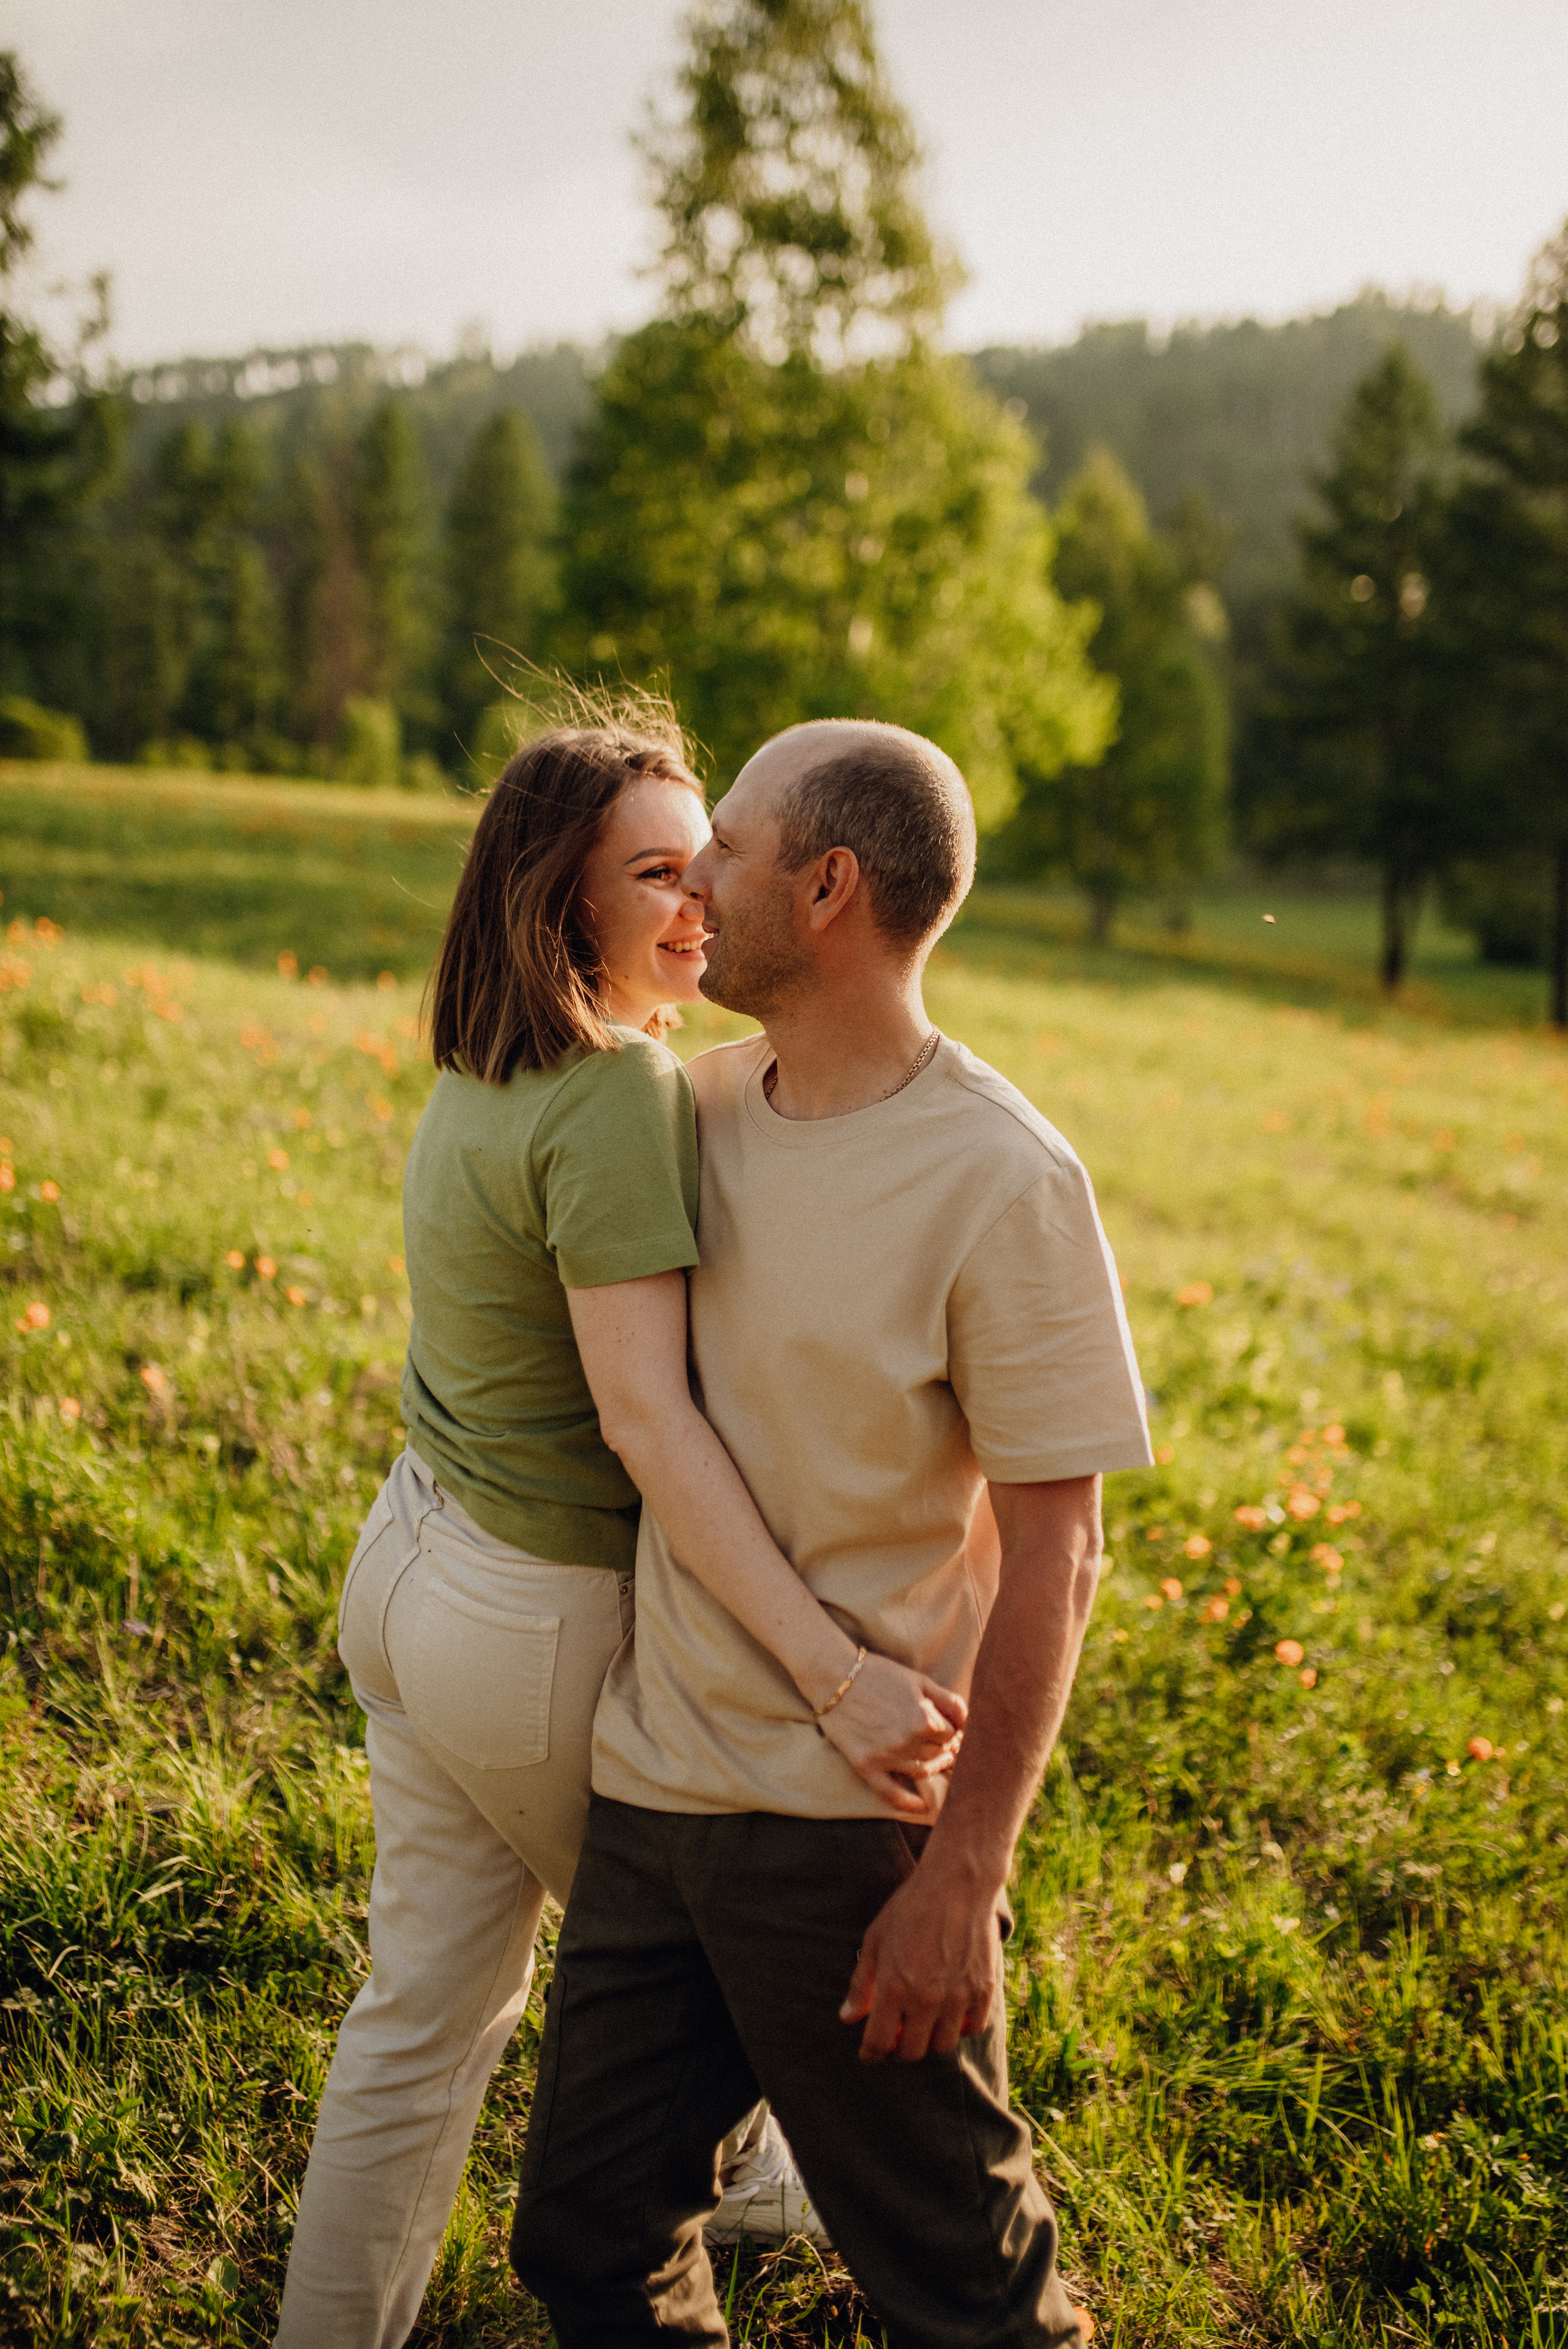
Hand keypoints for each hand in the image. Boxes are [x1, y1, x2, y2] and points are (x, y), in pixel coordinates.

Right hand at [815, 1653, 964, 1815]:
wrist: (833, 1676)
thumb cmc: (879, 1674)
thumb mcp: (919, 1680)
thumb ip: (949, 1701)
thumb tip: (968, 1722)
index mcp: (924, 1719)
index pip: (953, 1735)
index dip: (954, 1732)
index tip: (952, 1730)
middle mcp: (908, 1741)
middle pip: (940, 1753)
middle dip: (945, 1748)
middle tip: (944, 1744)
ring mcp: (886, 1756)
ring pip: (923, 1772)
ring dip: (933, 1767)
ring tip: (936, 1761)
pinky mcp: (866, 1765)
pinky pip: (891, 1793)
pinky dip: (909, 1804)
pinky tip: (922, 1807)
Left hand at [838, 1853, 1001, 2060]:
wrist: (957, 1883)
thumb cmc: (911, 1908)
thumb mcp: (876, 1940)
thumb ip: (862, 1984)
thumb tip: (848, 2018)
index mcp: (894, 1987)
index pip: (879, 2043)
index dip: (872, 2054)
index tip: (871, 2052)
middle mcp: (926, 1998)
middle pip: (912, 2052)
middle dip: (900, 2049)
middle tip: (898, 2035)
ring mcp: (958, 1996)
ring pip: (943, 2045)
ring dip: (930, 2040)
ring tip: (924, 2022)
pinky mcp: (983, 1990)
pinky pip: (973, 2028)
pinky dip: (961, 2027)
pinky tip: (951, 2011)